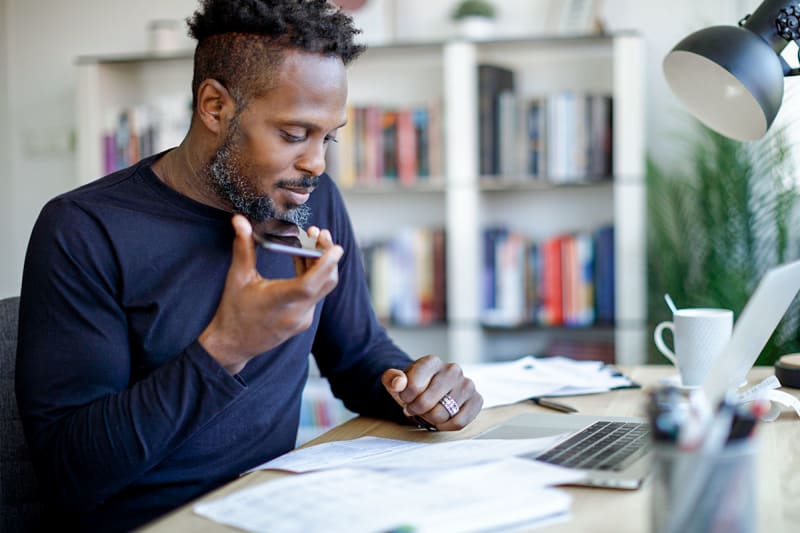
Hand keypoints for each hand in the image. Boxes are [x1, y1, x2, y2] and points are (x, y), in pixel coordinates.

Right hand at [199, 214, 342, 373]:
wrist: (233, 345)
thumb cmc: (233, 310)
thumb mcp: (237, 277)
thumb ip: (243, 248)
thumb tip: (239, 219)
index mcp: (279, 301)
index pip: (310, 284)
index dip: (325, 265)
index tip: (336, 248)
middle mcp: (296, 313)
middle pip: (325, 282)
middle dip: (327, 255)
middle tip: (319, 233)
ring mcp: (302, 319)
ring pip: (323, 287)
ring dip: (320, 264)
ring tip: (311, 239)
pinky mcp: (303, 321)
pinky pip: (316, 295)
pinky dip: (314, 276)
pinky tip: (302, 259)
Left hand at [381, 355, 482, 430]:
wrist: (432, 391)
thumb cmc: (414, 387)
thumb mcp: (398, 381)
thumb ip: (392, 379)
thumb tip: (398, 383)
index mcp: (432, 361)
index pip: (412, 386)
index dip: (405, 398)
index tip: (406, 397)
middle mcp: (452, 369)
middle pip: (427, 403)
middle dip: (417, 410)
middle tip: (416, 408)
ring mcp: (467, 384)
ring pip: (442, 414)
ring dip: (431, 419)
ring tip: (429, 411)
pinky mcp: (477, 399)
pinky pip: (459, 422)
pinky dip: (446, 426)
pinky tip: (441, 419)